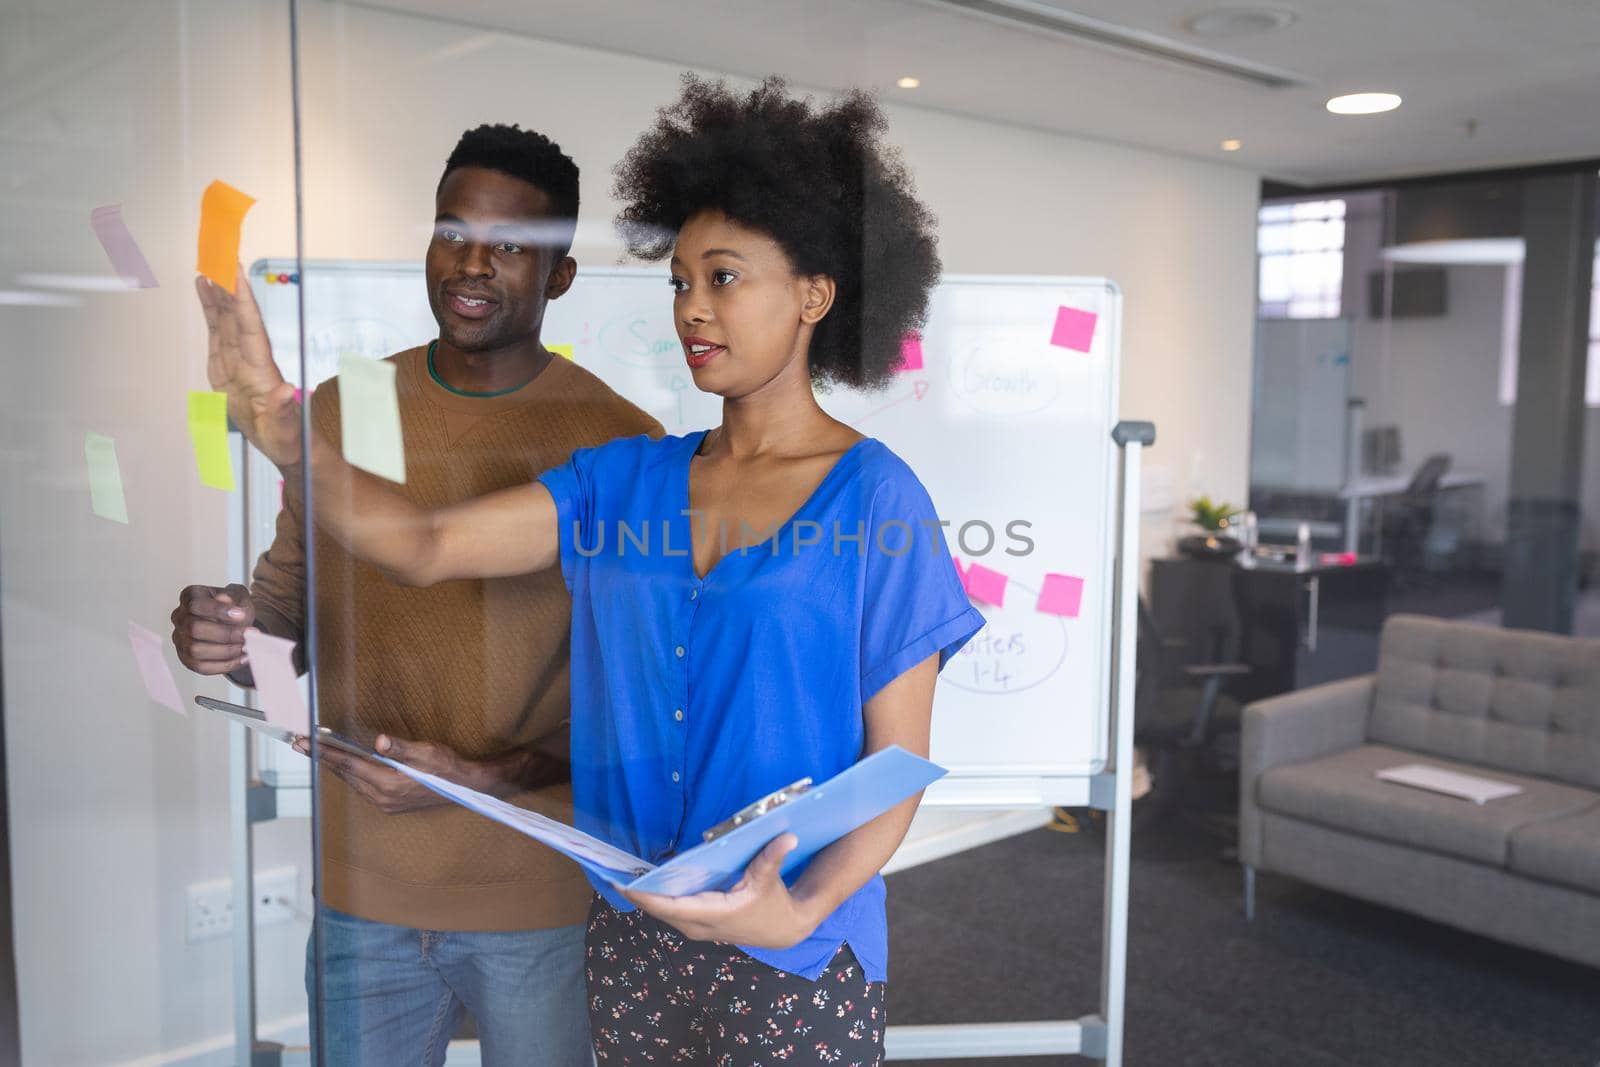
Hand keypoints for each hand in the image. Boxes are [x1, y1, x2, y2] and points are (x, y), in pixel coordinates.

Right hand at [171, 583, 253, 675]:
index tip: (241, 615)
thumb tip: (223, 599)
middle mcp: (179, 617)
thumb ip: (233, 597)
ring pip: (195, 650)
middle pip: (194, 629)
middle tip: (248, 635)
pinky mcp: (186, 658)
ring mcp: (180, 639)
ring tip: (246, 647)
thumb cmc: (234, 607)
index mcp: (190, 596)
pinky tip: (242, 658)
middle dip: (225, 634)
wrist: (235, 622)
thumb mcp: (239, 597)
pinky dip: (224, 665)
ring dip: (225, 651)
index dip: (218, 611)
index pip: (196, 604)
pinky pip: (201, 667)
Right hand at [195, 268, 300, 465]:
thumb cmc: (286, 435)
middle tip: (219, 255)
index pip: (251, 326)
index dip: (242, 300)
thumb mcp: (283, 427)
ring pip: (226, 316)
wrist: (280, 442)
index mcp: (261, 367)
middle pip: (237, 313)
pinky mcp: (225, 363)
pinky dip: (209, 309)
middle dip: (228, 285)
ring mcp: (237, 357)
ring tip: (207, 265)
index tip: (236, 274)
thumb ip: (282, 409)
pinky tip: (203, 290)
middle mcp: (250, 355)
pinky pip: (216, 330)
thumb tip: (285, 391)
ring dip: (216, 291)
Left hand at [292, 733, 524, 815]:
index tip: (303, 742)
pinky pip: (360, 787)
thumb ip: (400, 748)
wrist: (465, 788)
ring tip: (317, 752)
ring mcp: (384, 802)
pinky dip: (348, 774)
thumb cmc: (447, 767)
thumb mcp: (426, 752)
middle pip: (344, 773)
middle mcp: (381, 796)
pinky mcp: (389, 803)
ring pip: (350, 781)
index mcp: (387, 783)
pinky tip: (345, 766)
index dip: (323, 752)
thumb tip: (378, 741)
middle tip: (300, 743)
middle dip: (321, 758)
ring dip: (333, 766)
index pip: (347, 763)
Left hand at [620, 833, 818, 948]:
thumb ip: (772, 858)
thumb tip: (787, 837)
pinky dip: (653, 898)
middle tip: (610, 872)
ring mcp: (696, 928)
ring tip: (618, 875)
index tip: (623, 884)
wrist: (782, 930)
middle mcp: (699, 925)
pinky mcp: (696, 924)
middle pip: (658, 910)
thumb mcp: (770, 880)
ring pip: (661, 912)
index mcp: (714, 914)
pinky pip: (668, 911)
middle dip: (635, 893)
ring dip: (641, 896)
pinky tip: (640, 882)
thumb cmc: (773, 903)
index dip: (645, 896)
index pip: (671, 906)